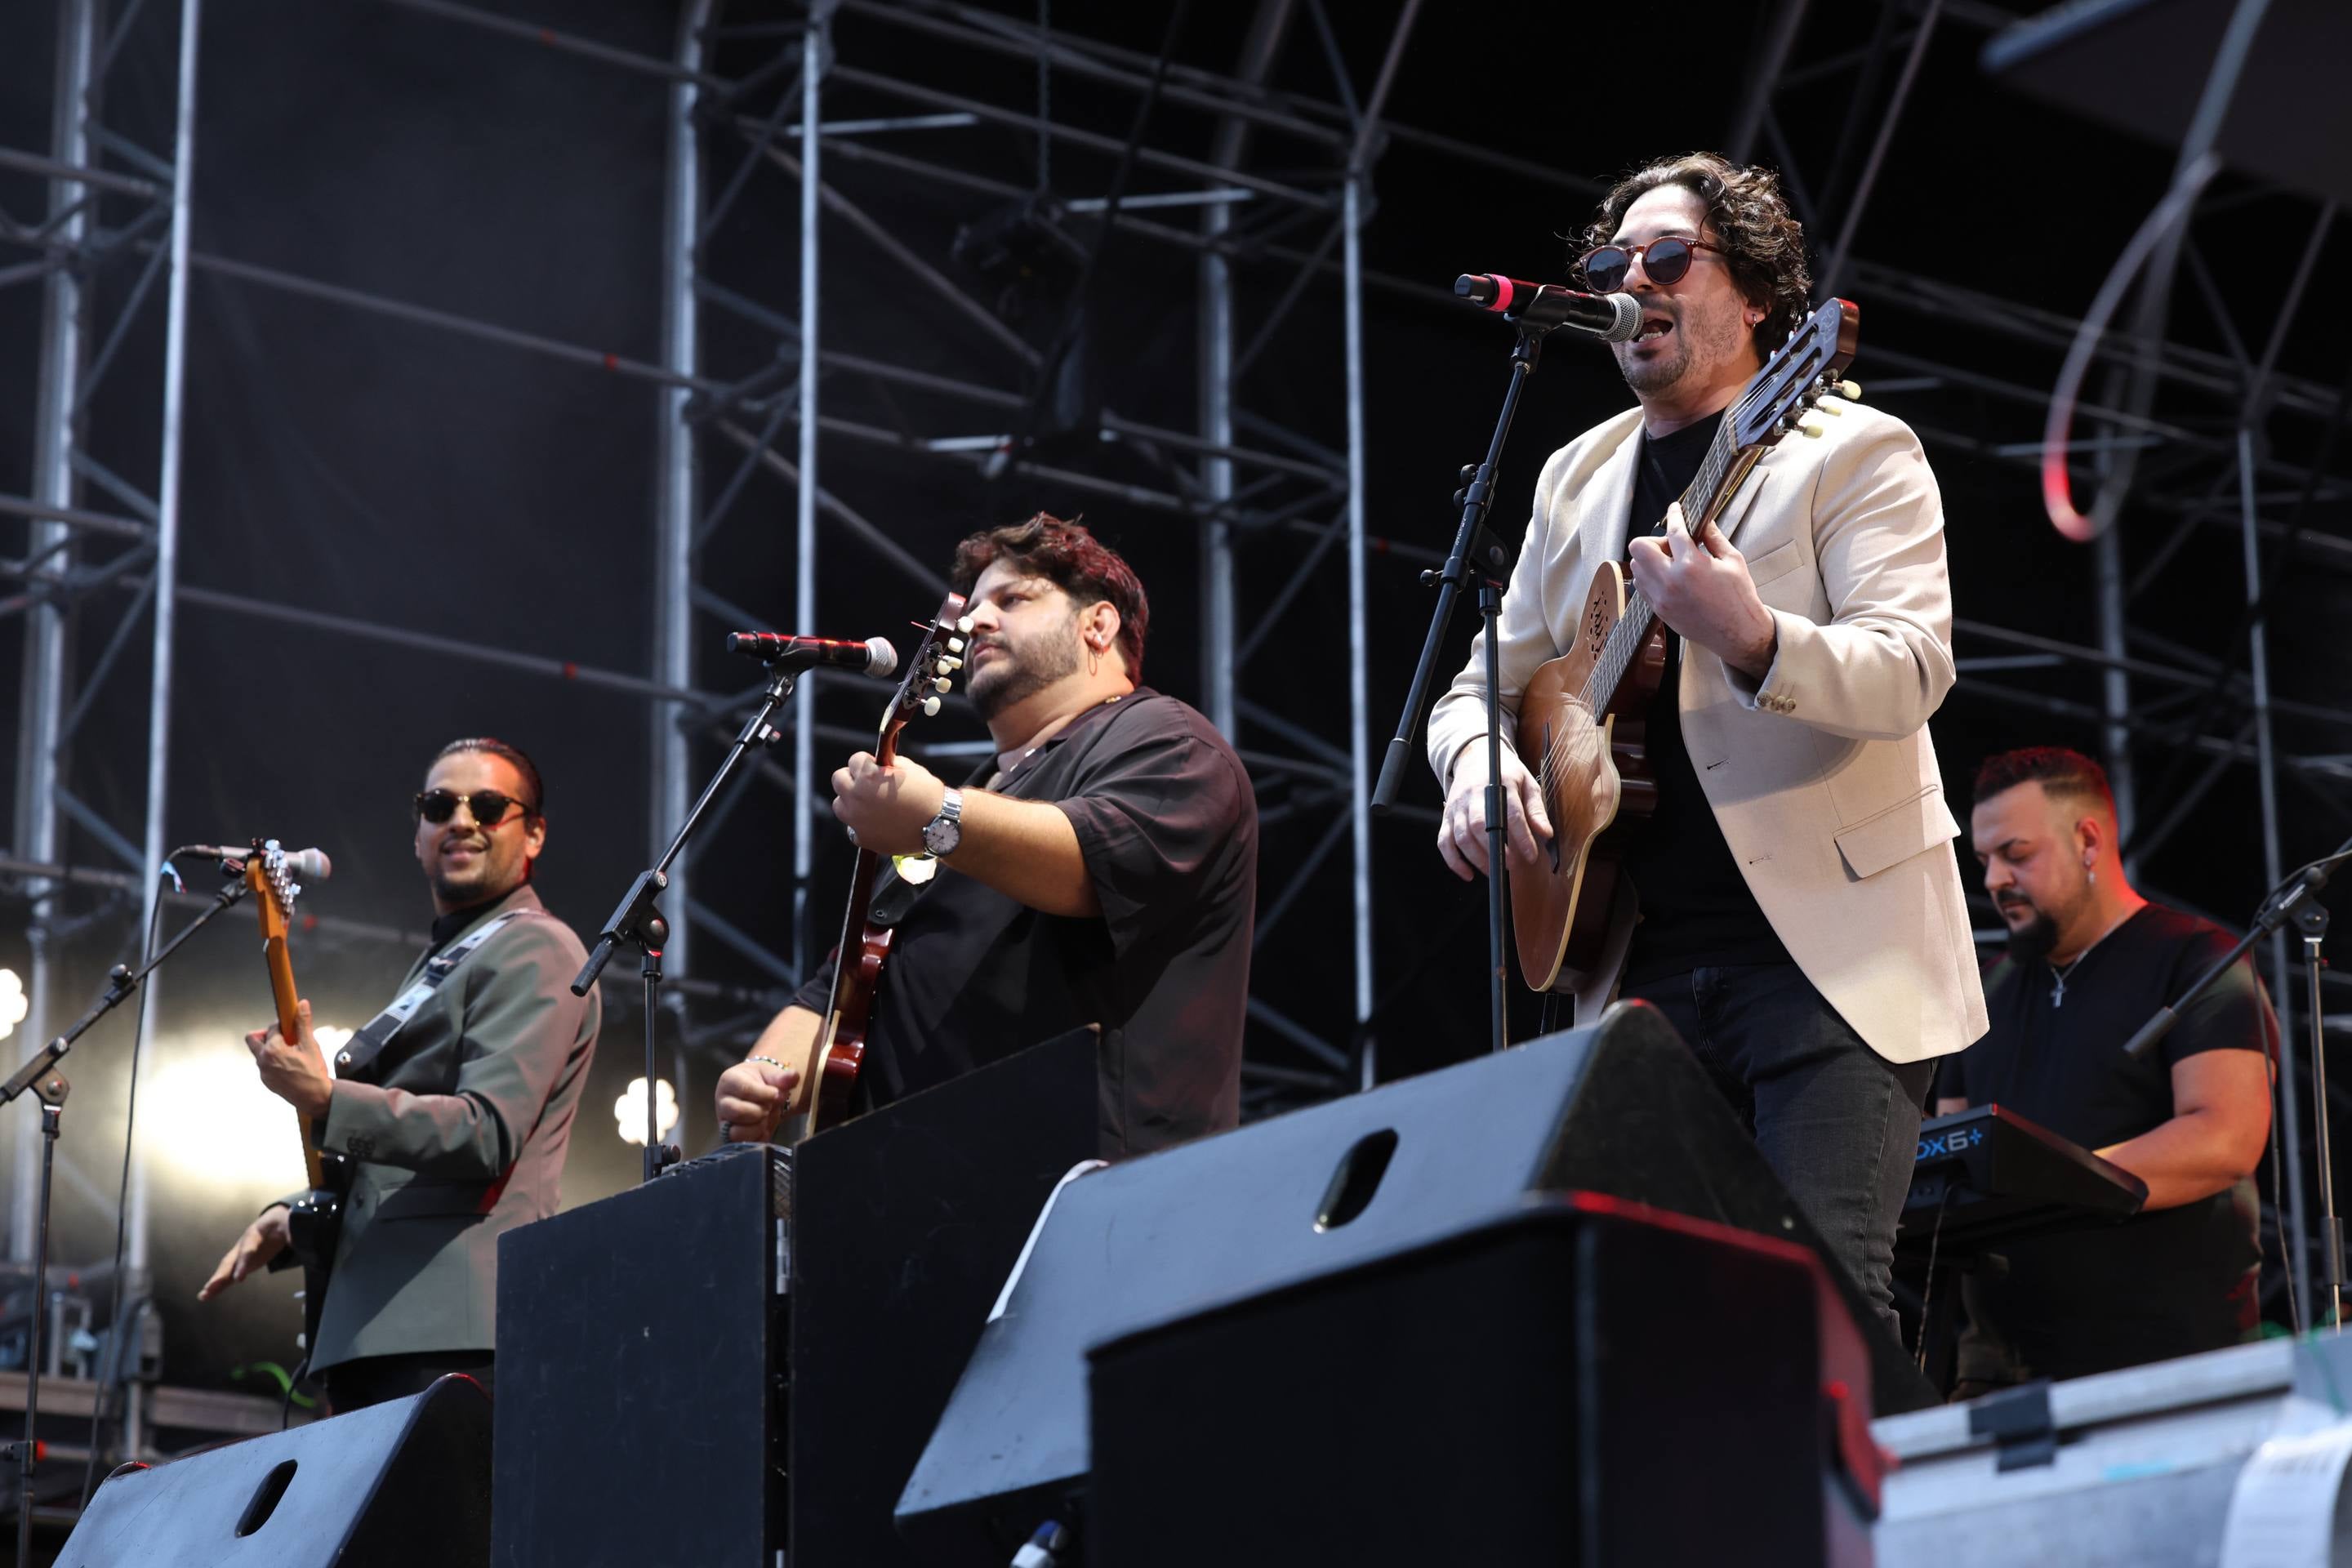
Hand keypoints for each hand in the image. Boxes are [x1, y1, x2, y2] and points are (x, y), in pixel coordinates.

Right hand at [198, 1206, 290, 1300]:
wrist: (273, 1221)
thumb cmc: (282, 1222)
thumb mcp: (290, 1224)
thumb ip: (293, 1232)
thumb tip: (297, 1239)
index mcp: (256, 1232)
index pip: (249, 1248)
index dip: (243, 1262)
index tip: (239, 1278)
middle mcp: (242, 1244)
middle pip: (231, 1260)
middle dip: (221, 1274)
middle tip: (211, 1287)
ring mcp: (239, 1254)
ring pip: (225, 1269)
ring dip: (215, 1282)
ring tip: (204, 1296)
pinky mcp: (240, 1263)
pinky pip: (228, 1275)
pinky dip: (218, 1285)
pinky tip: (207, 1295)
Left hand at [247, 998, 333, 1119]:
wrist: (315, 1098)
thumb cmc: (313, 1073)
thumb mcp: (311, 1045)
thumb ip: (303, 1023)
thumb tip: (302, 1004)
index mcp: (273, 1049)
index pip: (271, 1027)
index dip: (283, 1025)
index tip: (291, 1026)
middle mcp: (263, 1061)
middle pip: (252, 1039)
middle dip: (266, 1034)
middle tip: (283, 1037)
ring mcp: (263, 1072)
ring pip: (259, 1053)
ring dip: (271, 1048)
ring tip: (291, 1053)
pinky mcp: (266, 1081)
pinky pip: (264, 1065)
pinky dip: (273, 1061)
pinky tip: (290, 1065)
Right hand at [714, 1058, 800, 1143]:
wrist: (761, 1093)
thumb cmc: (763, 1080)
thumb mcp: (771, 1073)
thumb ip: (782, 1076)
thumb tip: (793, 1076)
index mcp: (729, 1081)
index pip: (744, 1089)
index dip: (764, 1094)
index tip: (777, 1094)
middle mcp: (722, 1102)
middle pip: (737, 1112)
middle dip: (761, 1110)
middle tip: (770, 1106)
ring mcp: (725, 1122)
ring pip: (737, 1133)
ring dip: (759, 1126)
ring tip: (767, 1116)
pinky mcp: (731, 1137)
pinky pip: (744, 1144)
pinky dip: (759, 1138)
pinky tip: (765, 1126)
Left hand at [830, 751, 947, 856]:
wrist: (940, 825)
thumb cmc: (927, 794)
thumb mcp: (909, 768)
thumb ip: (887, 765)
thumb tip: (877, 764)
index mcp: (867, 776)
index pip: (854, 760)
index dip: (868, 762)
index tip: (876, 767)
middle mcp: (856, 797)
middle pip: (839, 779)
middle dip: (853, 778)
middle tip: (869, 784)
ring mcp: (857, 820)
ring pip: (840, 805)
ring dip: (851, 802)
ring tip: (871, 804)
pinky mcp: (862, 838)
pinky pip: (853, 829)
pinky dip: (862, 825)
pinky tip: (878, 823)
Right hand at [1437, 743, 1551, 880]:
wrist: (1475, 757)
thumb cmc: (1505, 774)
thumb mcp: (1527, 784)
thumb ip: (1536, 809)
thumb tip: (1546, 834)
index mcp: (1499, 783)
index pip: (1510, 813)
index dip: (1521, 837)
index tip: (1531, 855)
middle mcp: (1474, 795)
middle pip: (1480, 825)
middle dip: (1495, 849)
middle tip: (1512, 865)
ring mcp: (1457, 806)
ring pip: (1461, 836)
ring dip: (1477, 858)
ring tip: (1494, 871)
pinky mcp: (1447, 816)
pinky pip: (1444, 841)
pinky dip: (1453, 861)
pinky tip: (1468, 874)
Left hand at [1626, 503, 1778, 678]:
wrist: (1737, 634)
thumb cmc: (1739, 597)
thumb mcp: (1733, 561)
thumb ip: (1713, 537)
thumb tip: (1703, 521)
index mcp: (1691, 566)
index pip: (1673, 531)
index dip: (1674, 515)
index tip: (1675, 508)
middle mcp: (1671, 582)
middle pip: (1639, 547)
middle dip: (1654, 539)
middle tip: (1673, 545)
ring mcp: (1661, 598)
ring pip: (1636, 567)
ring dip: (1650, 558)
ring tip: (1672, 562)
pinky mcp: (1659, 610)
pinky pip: (1641, 585)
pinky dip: (1650, 576)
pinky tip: (1669, 577)